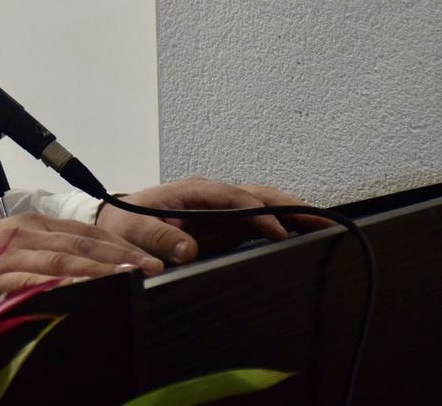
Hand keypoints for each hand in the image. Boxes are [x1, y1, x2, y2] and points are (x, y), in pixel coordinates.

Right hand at [0, 212, 164, 302]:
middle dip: (120, 256)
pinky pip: (34, 280)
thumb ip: (47, 257)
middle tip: (152, 267)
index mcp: (32, 225)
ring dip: (100, 268)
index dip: (118, 244)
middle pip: (81, 243)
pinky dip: (60, 283)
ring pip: (63, 259)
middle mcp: (24, 233)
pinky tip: (82, 288)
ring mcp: (9, 252)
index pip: (85, 231)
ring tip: (129, 277)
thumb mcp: (15, 252)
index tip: (147, 256)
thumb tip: (88, 271)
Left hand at [95, 176, 331, 264]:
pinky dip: (283, 224)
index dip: (256, 212)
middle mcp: (210, 194)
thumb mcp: (131, 230)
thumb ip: (156, 238)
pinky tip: (303, 235)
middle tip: (323, 220)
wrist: (115, 223)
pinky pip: (259, 219)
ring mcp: (220, 206)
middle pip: (258, 194)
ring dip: (294, 213)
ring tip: (326, 227)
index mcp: (190, 191)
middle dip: (291, 205)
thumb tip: (186, 250)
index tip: (277, 230)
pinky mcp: (225, 221)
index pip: (232, 197)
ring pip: (264, 204)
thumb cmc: (123, 224)